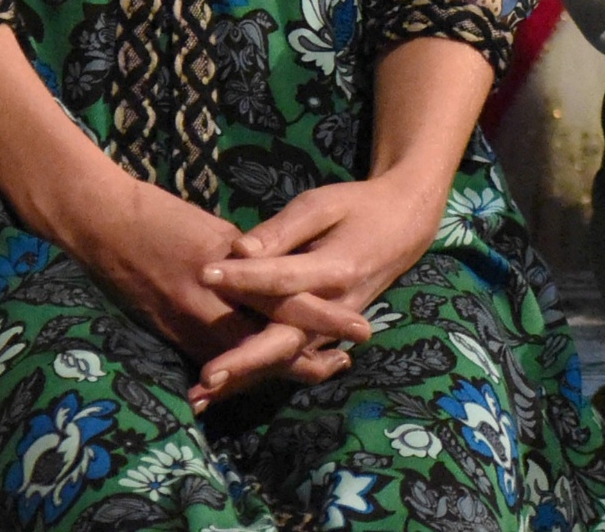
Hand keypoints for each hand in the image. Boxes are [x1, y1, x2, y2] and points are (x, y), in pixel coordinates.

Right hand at [66, 172, 369, 371]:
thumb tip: (280, 272)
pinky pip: (217, 359)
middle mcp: (209, 308)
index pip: (286, 302)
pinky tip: (266, 368)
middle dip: (308, 358)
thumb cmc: (162, 216)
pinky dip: (245, 366)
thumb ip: (250, 256)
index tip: (360, 328)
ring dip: (280, 366)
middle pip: (269, 344)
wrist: (106, 226)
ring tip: (321, 367)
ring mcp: (188, 327)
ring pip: (246, 360)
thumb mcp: (215, 229)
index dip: (323, 318)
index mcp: (226, 272)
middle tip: (343, 362)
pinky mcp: (173, 336)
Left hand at [188, 168, 448, 407]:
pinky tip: (222, 393)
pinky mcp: (323, 337)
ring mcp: (331, 330)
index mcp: (336, 270)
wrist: (402, 228)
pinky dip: (257, 376)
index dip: (243, 276)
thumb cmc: (357, 208)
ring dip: (245, 379)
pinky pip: (289, 359)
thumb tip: (239, 249)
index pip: (283, 277)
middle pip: (285, 340)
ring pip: (284, 359)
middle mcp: (335, 310)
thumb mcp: (322, 205)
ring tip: (202, 398)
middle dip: (244, 361)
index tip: (203, 273)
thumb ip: (282, 229)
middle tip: (205, 379)